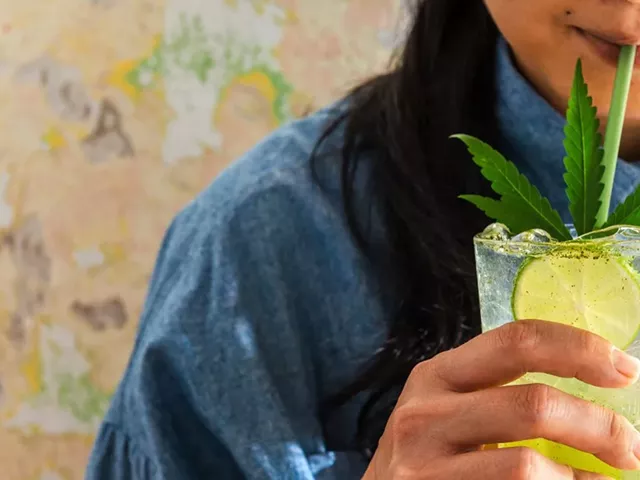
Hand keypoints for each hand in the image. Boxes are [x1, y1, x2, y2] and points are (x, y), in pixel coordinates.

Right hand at [364, 320, 639, 478]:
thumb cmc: (426, 454)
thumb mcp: (448, 409)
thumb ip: (496, 393)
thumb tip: (588, 392)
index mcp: (436, 375)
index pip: (515, 341)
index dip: (578, 349)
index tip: (624, 368)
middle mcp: (425, 413)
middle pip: (533, 405)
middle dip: (600, 427)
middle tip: (631, 447)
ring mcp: (424, 464)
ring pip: (529, 466)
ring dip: (585, 479)